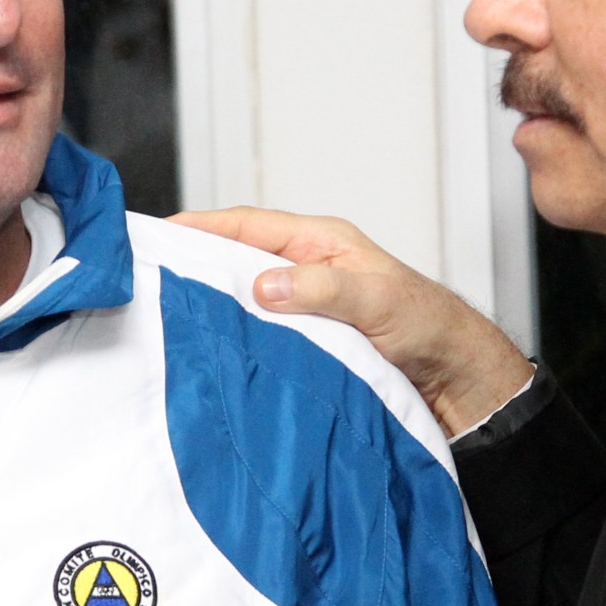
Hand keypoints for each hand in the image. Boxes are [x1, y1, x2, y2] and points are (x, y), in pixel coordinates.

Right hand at [169, 207, 532, 436]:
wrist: (456, 380)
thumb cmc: (429, 327)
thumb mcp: (376, 300)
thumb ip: (321, 290)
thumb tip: (263, 286)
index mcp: (320, 243)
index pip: (246, 225)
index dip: (199, 227)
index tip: (157, 236)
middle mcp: (306, 270)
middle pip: (235, 260)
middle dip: (194, 267)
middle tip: (148, 282)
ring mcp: (303, 307)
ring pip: (244, 300)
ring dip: (213, 309)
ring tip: (168, 319)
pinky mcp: (304, 342)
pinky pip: (259, 335)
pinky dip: (235, 341)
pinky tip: (212, 355)